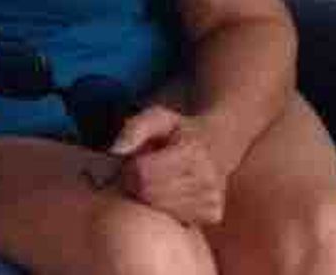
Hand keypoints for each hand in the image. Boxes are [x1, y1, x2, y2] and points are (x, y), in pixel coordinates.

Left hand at [108, 105, 226, 225]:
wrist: (219, 143)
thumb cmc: (180, 130)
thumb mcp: (158, 117)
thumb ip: (135, 128)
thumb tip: (117, 150)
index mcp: (193, 152)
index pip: (143, 173)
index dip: (130, 167)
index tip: (134, 159)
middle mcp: (207, 178)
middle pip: (148, 193)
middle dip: (136, 182)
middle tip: (141, 171)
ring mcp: (212, 199)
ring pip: (158, 208)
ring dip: (149, 195)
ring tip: (156, 179)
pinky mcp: (212, 215)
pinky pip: (172, 218)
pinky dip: (164, 207)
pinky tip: (169, 192)